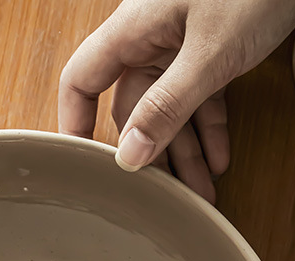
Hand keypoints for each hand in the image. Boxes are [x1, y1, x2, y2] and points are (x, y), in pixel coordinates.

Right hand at [58, 0, 294, 202]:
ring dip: (184, 150)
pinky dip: (208, 126)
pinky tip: (218, 159)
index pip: (82, 81)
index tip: (85, 169)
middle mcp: (151, 37)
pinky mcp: (213, 46)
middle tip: (159, 197)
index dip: (76, 125)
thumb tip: (129, 156)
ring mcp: (182, 42)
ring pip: (169, 108)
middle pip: (132, 107)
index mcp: (134, 29)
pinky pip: (200, 96)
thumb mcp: (211, 53)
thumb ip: (167, 106)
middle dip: (149, 153)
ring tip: (200, 192)